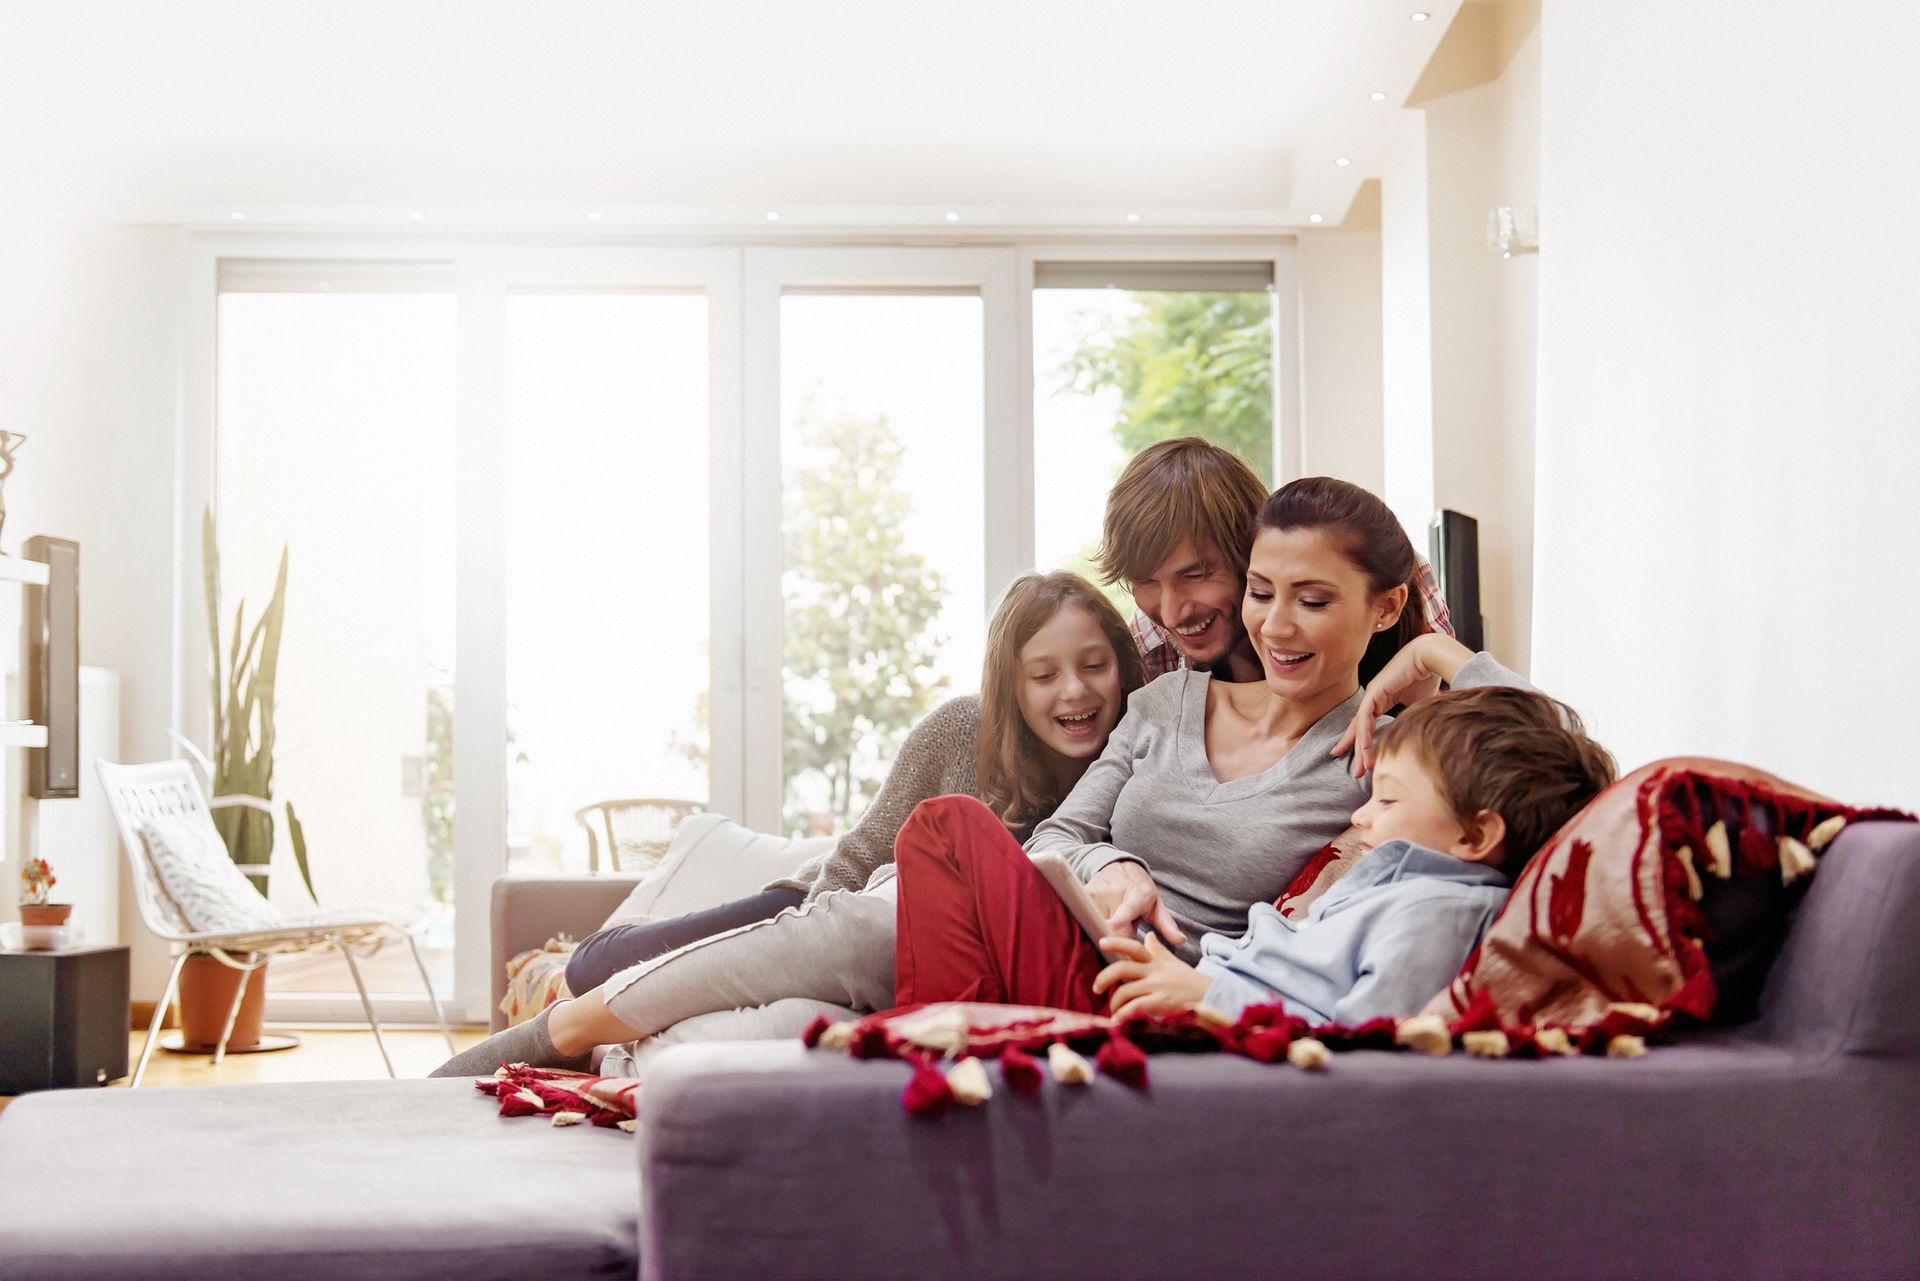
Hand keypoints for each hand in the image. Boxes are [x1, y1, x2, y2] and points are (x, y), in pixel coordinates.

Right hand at [1086, 862, 1186, 945]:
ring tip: (1111, 937)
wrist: (1119, 866)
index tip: (1114, 923)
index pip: (1129, 907)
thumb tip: (1181, 940)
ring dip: (1103, 934)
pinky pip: (1083, 916)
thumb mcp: (1156, 905)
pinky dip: (1088, 927)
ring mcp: (1098, 891)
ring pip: (1095, 922)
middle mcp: (1116, 890)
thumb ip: (1167, 924)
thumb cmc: (1141, 891)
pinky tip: (1094, 930)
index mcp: (1139, 894)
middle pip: (1111, 925)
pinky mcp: (1084, 893)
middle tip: (1123, 950)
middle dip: (1117, 940)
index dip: (1122, 916)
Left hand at [1091, 933, 1211, 1018]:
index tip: (1101, 942)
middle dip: (1104, 978)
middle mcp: (1155, 972)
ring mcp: (1158, 987)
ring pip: (1125, 990)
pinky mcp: (1162, 1002)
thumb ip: (1158, 950)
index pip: (1134, 947)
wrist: (1212, 996)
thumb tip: (1148, 936)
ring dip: (1114, 1003)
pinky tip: (1118, 1021)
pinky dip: (1123, 1015)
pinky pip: (1136, 1007)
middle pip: (1122, 968)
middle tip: (1096, 988)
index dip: (1117, 943)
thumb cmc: (1190, 981)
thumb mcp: (1174, 962)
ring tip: (1113, 1011)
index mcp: (1156, 961)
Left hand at [1330, 633, 1476, 777]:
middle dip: (1357, 752)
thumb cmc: (1428, 677)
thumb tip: (1420, 738)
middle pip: (1360, 729)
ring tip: (1360, 769)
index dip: (1363, 743)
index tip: (1362, 762)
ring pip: (1361, 726)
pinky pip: (1365, 717)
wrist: (1430, 657)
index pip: (1369, 725)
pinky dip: (1364, 734)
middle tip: (1355, 773)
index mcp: (1383, 700)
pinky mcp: (1375, 691)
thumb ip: (1413, 719)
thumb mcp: (1419, 705)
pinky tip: (1364, 749)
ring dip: (1360, 749)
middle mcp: (1374, 698)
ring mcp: (1372, 694)